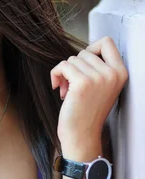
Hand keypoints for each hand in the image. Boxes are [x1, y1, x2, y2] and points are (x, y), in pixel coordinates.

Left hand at [50, 36, 127, 153]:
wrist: (82, 136)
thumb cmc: (87, 113)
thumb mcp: (102, 88)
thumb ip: (98, 69)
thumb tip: (81, 54)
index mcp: (121, 73)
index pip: (107, 42)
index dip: (91, 49)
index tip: (83, 65)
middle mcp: (112, 74)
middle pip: (85, 52)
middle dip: (75, 67)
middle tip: (72, 85)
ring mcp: (98, 78)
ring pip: (72, 59)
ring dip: (65, 73)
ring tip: (68, 91)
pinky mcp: (82, 83)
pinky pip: (63, 66)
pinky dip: (56, 75)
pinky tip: (58, 88)